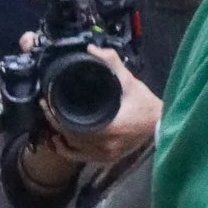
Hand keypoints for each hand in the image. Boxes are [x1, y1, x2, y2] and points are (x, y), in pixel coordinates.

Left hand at [43, 50, 162, 165]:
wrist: (161, 124)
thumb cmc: (145, 104)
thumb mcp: (129, 81)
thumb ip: (111, 63)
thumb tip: (91, 49)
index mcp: (108, 128)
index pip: (71, 125)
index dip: (55, 114)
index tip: (47, 100)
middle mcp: (104, 145)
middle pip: (69, 136)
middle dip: (54, 121)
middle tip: (46, 106)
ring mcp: (105, 154)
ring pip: (73, 149)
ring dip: (59, 136)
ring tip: (52, 120)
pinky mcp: (107, 158)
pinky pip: (81, 157)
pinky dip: (68, 150)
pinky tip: (60, 140)